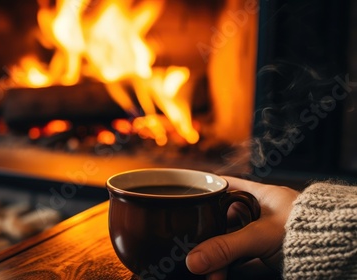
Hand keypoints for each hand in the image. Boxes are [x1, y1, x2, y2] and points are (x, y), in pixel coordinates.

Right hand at [185, 176, 299, 279]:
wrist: (339, 253)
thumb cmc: (307, 232)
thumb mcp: (259, 236)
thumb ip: (225, 247)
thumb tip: (194, 260)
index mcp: (263, 196)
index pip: (229, 186)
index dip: (209, 189)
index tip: (190, 196)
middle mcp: (264, 214)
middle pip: (227, 220)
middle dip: (209, 236)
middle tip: (196, 249)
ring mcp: (269, 236)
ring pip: (234, 243)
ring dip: (219, 257)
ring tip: (210, 272)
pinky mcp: (272, 257)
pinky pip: (245, 261)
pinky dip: (231, 269)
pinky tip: (219, 275)